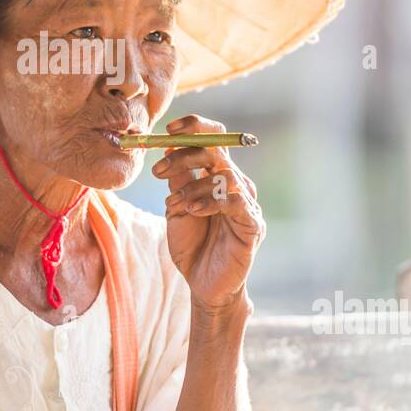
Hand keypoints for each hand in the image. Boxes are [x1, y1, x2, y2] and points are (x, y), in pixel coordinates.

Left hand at [151, 114, 265, 314]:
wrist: (203, 283)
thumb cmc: (192, 244)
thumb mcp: (177, 206)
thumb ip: (178, 178)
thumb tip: (169, 144)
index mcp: (218, 175)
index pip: (215, 138)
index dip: (195, 127)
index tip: (167, 131)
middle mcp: (236, 184)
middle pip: (219, 150)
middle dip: (185, 154)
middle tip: (158, 170)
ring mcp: (247, 203)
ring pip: (223, 176)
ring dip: (192, 186)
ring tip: (172, 204)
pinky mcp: (253, 224)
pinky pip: (235, 202)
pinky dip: (210, 202)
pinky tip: (191, 211)